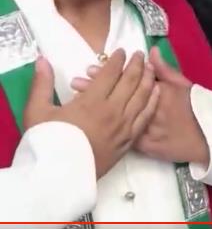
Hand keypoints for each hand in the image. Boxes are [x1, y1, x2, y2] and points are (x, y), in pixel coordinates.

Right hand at [25, 50, 158, 177]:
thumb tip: (43, 60)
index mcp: (91, 102)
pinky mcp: (128, 141)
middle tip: (139, 54)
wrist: (58, 177)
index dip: (116, 60)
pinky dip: (152, 102)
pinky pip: (145, 117)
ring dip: (148, 80)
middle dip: (136, 65)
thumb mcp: (37, 112)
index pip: (110, 74)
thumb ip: (42, 84)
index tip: (120, 51)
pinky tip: (156, 93)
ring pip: (142, 97)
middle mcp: (112, 111)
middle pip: (130, 82)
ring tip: (151, 68)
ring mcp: (123, 127)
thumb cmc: (47, 143)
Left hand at [74, 47, 209, 165]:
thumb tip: (152, 51)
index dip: (109, 74)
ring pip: (114, 115)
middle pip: (117, 97)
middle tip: (76, 81)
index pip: (128, 80)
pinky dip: (103, 128)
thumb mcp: (183, 85)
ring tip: (76, 97)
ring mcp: (143, 128)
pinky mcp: (140, 144)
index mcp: (157, 93)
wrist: (203, 139)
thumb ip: (166, 69)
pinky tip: (90, 122)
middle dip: (94, 89)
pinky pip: (118, 135)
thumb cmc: (195, 109)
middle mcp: (146, 110)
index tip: (93, 68)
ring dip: (96, 106)